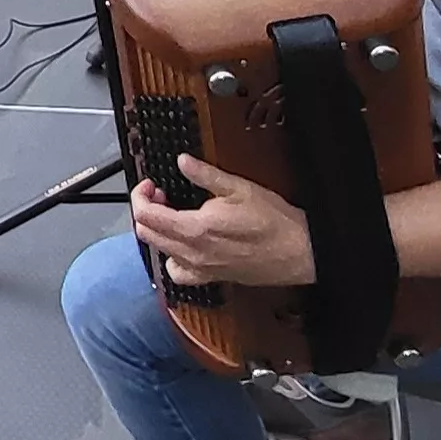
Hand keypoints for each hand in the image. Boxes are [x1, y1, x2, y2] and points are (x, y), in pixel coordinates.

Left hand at [130, 156, 316, 287]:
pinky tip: (183, 245)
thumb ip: (205, 175)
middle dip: (146, 209)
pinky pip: (178, 274)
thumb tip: (182, 162)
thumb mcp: (238, 188)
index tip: (151, 184)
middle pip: (146, 234)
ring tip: (172, 215)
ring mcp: (201, 268)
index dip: (140, 195)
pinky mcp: (211, 278)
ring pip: (159, 252)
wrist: (300, 252)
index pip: (145, 215)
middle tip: (161, 194)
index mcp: (195, 229)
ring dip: (157, 231)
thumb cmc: (274, 222)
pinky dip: (172, 258)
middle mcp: (192, 253)